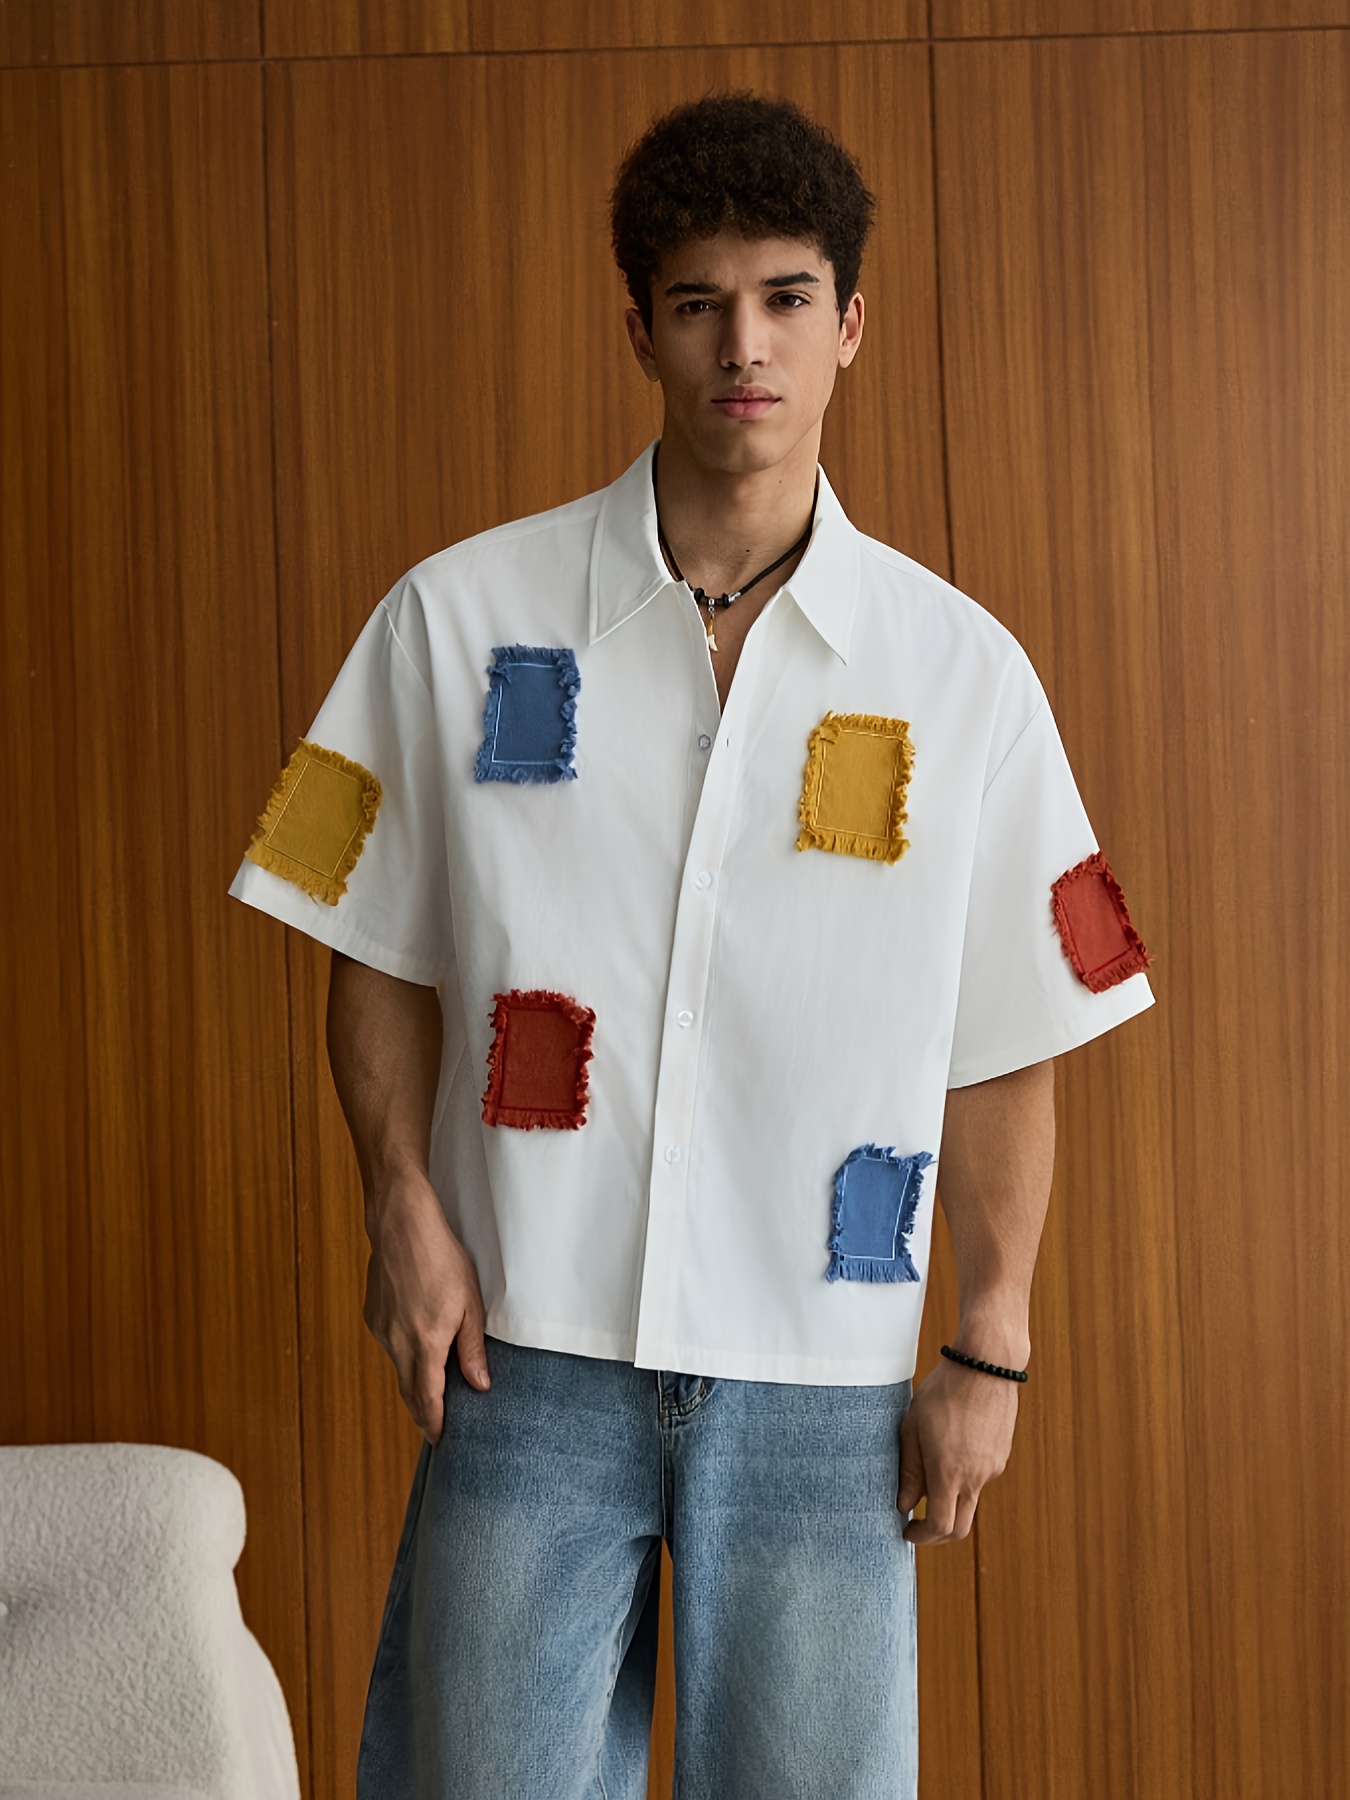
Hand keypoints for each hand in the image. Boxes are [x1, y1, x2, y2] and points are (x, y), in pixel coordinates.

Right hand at [363, 1171, 490, 1446]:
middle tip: (437, 1426)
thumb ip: (472, 1348)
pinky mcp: (373, 1316)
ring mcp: (381, 1330)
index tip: (440, 1440)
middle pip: (408, 1391)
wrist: (401, 1225)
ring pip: (398, 1367)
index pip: (427, 1399)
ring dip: (414, 1379)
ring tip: (435, 1384)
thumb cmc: (441, 1258)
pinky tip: (419, 1339)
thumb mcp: (470, 1303)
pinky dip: (404, 1352)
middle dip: (423, 1411)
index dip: (433, 1423)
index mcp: (425, 1343)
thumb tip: (480, 1385)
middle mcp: (397, 1343)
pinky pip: (390, 1345)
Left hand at [896, 1355, 1018, 1544]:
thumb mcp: (913, 1427)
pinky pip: (980, 1477)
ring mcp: (993, 1467)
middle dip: (937, 1533)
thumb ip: (909, 1471)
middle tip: (918, 1524)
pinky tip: (951, 1445)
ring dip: (949, 1497)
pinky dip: (963, 1476)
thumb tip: (904, 1505)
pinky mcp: (1001, 1455)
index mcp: (950, 1472)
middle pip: (960, 1527)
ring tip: (930, 1464)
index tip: (907, 1530)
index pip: (940, 1527)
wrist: (985, 1364)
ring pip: (969, 1499)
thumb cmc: (943, 1392)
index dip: (922, 1537)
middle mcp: (976, 1477)